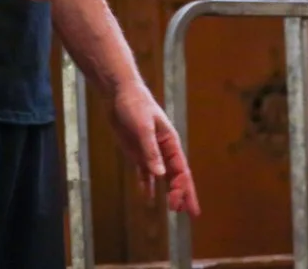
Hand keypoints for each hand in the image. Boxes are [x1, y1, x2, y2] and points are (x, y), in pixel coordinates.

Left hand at [108, 83, 200, 216]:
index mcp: (170, 142)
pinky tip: (148, 196)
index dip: (183, 188)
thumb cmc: (134, 105)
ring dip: (168, 192)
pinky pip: (145, 172)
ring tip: (173, 209)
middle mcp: (163, 150)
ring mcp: (150, 152)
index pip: (181, 170)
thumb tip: (160, 174)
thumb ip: (151, 151)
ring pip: (163, 176)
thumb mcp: (143, 127)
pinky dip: (148, 184)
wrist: (118, 92)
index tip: (181, 205)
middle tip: (189, 214)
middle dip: (183, 194)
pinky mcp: (136, 151)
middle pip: (176, 176)